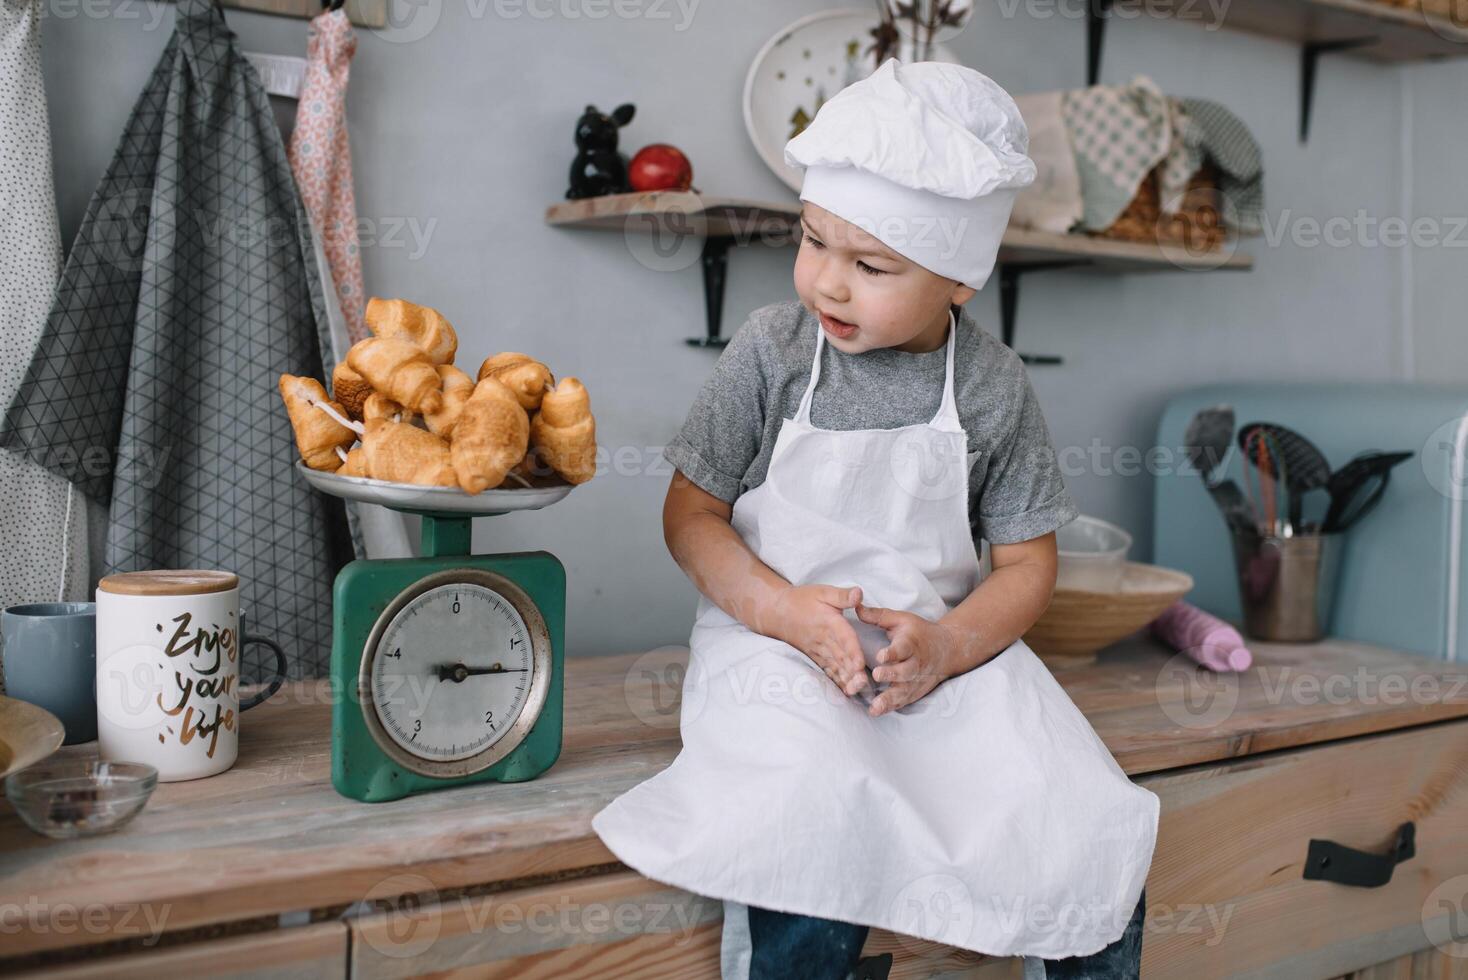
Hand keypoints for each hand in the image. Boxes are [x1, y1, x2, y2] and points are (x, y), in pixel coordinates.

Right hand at [768, 585, 873, 698]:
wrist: (777, 611)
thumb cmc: (802, 600)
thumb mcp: (823, 591)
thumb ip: (842, 595)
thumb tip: (859, 593)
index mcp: (829, 622)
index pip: (844, 639)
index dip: (852, 652)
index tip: (860, 664)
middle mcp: (824, 639)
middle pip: (840, 657)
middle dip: (851, 672)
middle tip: (863, 684)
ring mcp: (818, 650)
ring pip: (834, 667)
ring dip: (845, 679)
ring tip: (856, 690)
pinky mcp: (815, 656)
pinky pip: (827, 670)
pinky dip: (836, 681)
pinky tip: (846, 691)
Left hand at [855, 602, 962, 716]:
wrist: (946, 649)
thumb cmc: (918, 632)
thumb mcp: (901, 619)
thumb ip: (878, 616)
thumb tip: (856, 606)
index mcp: (911, 643)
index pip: (903, 648)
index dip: (892, 652)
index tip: (880, 655)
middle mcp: (915, 663)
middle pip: (905, 671)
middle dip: (891, 674)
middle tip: (876, 676)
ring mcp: (916, 680)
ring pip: (904, 690)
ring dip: (889, 698)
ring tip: (875, 706)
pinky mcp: (914, 692)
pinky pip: (903, 701)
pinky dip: (891, 707)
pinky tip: (877, 712)